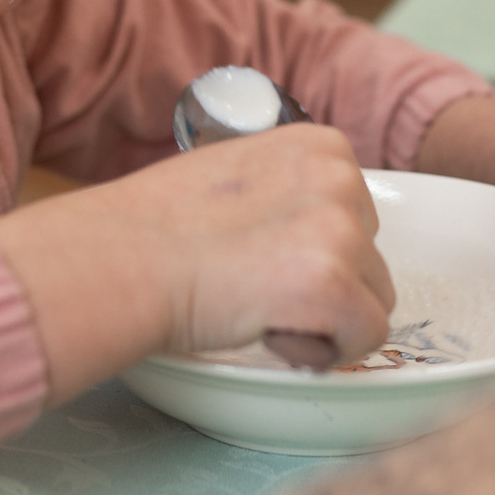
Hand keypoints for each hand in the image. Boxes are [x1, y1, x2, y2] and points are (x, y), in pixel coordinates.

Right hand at [0, 126, 394, 403]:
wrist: (121, 257)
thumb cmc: (161, 226)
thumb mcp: (240, 175)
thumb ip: (289, 192)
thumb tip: (309, 231)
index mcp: (320, 145)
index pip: (354, 215)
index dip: (311, 248)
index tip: (260, 252)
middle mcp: (340, 176)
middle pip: (371, 257)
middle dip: (325, 284)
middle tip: (255, 283)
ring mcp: (340, 228)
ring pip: (373, 299)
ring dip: (323, 318)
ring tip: (256, 303)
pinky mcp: (333, 284)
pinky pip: (366, 336)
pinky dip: (322, 349)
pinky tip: (267, 326)